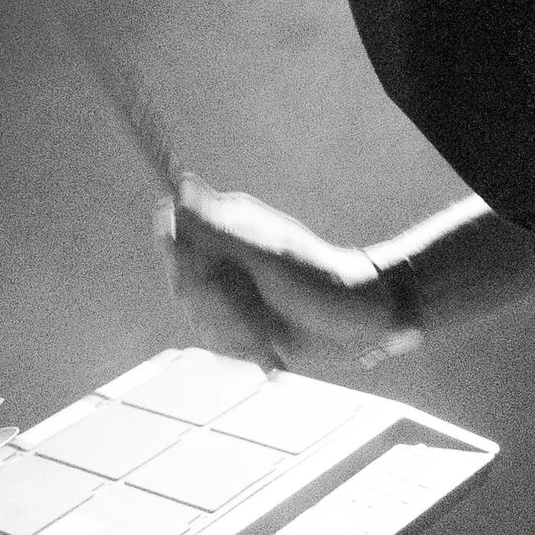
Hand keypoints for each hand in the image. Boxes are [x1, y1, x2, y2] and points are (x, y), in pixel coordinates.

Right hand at [158, 178, 382, 367]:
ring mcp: (231, 287)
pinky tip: (268, 341)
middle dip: (217, 306)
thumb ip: (218, 231)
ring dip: (233, 330)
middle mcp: (225, 253)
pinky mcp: (239, 318)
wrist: (359, 325)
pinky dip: (241, 346)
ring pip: (198, 315)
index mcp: (229, 225)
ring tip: (269, 327)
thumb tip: (181, 188)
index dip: (186, 265)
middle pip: (183, 283)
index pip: (174, 236)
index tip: (210, 280)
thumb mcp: (268, 256)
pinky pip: (216, 338)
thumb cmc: (322, 285)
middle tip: (255, 307)